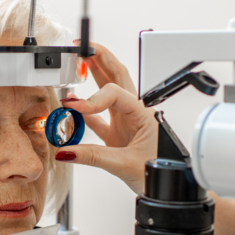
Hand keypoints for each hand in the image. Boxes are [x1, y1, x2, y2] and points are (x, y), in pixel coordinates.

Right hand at [55, 42, 157, 193]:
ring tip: (78, 64)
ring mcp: (126, 122)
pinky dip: (85, 112)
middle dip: (101, 58)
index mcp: (143, 114)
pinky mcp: (118, 135)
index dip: (93, 98)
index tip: (75, 107)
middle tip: (83, 47)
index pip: (116, 93)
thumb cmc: (159, 171)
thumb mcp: (125, 164)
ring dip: (93, 77)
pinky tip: (73, 107)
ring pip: (108, 93)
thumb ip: (92, 156)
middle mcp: (135, 113)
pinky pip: (99, 118)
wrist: (167, 187)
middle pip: (117, 76)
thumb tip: (67, 151)